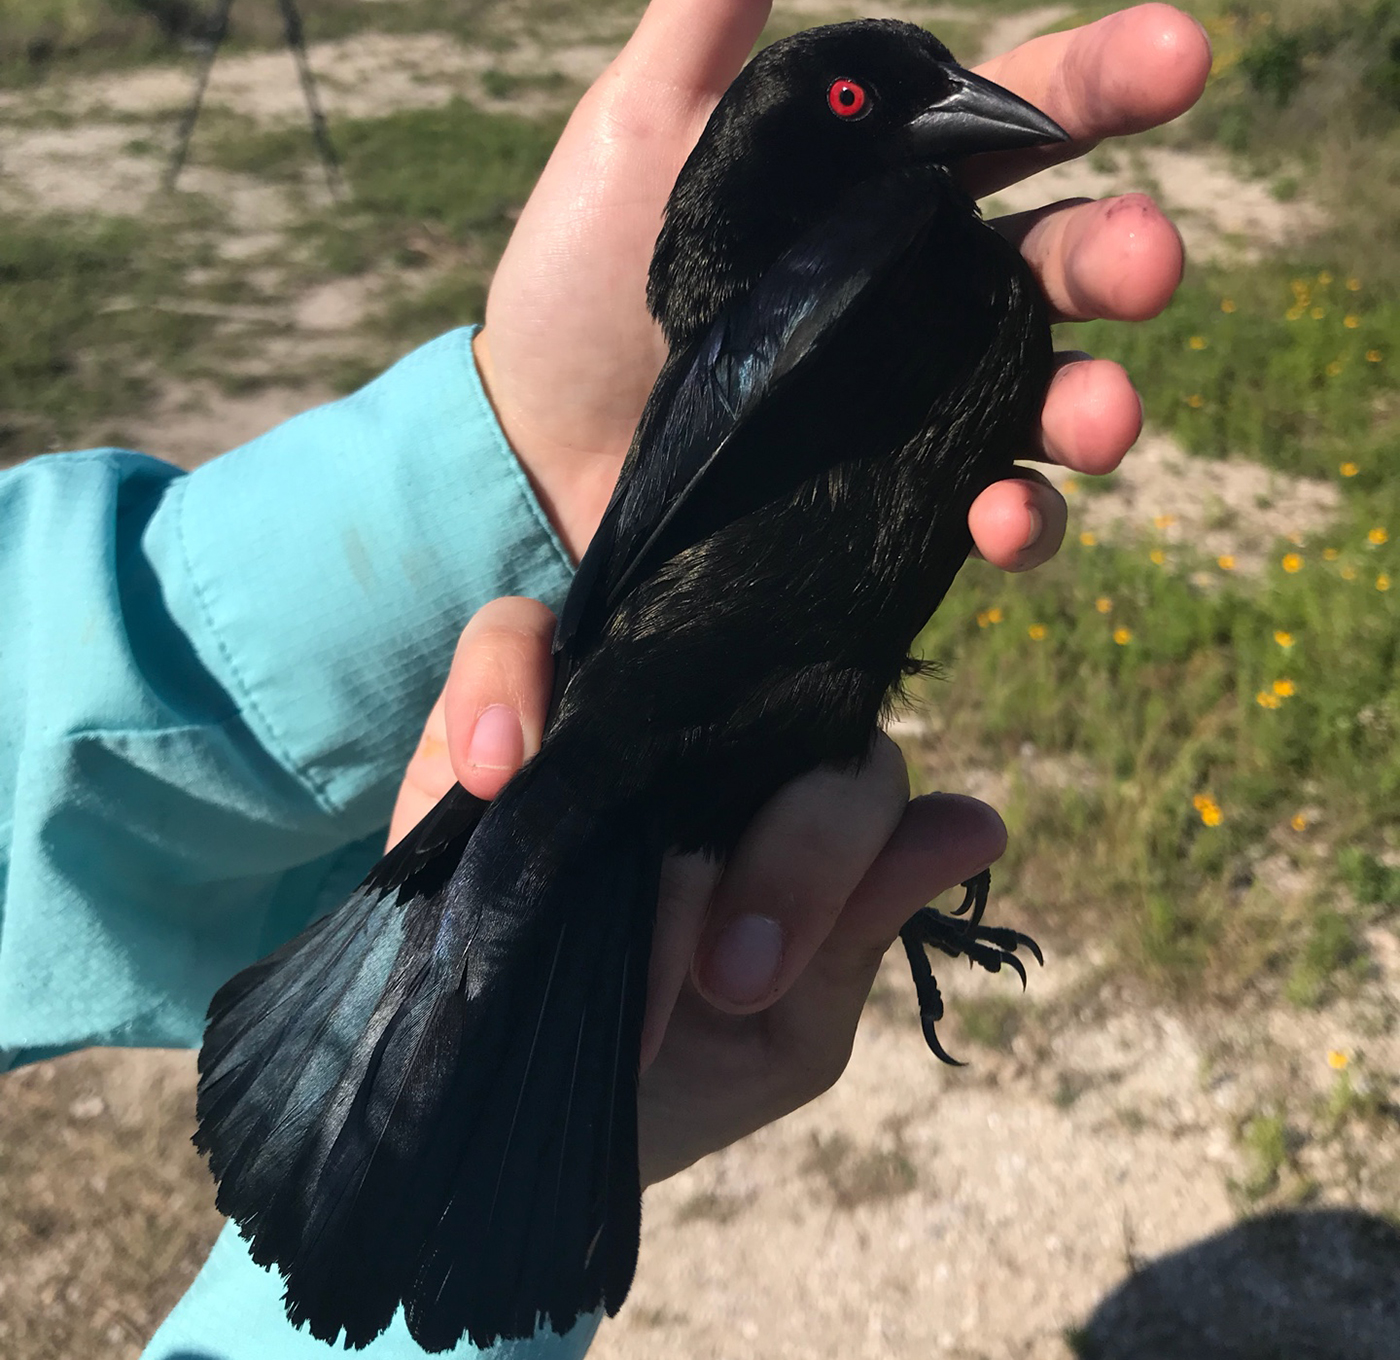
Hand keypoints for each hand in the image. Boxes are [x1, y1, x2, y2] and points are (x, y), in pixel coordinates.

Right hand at [388, 599, 1005, 1184]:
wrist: (511, 1120)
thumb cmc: (674, 1077)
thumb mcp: (780, 1034)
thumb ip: (858, 929)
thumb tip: (981, 821)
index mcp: (795, 818)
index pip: (854, 772)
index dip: (817, 854)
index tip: (746, 975)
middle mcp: (717, 749)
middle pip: (767, 703)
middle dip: (738, 838)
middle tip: (693, 968)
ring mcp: (611, 718)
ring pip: (646, 653)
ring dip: (617, 749)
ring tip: (590, 878)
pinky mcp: (497, 714)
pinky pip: (510, 642)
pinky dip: (500, 687)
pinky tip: (495, 771)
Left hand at [474, 2, 1210, 564]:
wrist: (533, 450)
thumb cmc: (577, 286)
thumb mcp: (634, 137)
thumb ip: (709, 28)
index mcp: (883, 188)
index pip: (1023, 117)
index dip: (1108, 83)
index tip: (1180, 58)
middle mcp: (924, 293)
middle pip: (1067, 259)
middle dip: (1126, 254)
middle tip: (1145, 263)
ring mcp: (918, 404)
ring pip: (1055, 395)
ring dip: (1102, 404)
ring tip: (1101, 422)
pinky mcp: (896, 504)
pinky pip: (993, 512)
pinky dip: (1021, 522)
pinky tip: (998, 518)